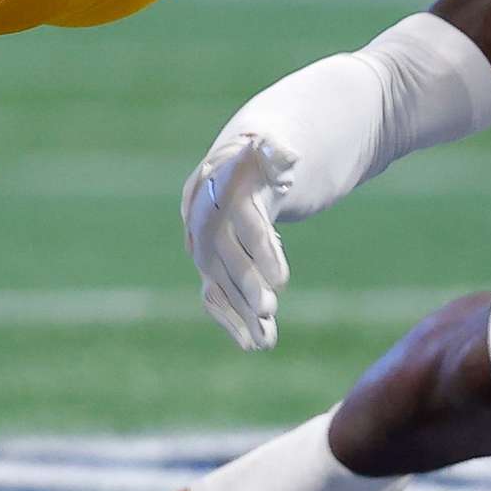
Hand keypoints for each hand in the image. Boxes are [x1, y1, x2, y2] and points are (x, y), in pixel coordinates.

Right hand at [182, 132, 293, 350]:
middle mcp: (203, 215)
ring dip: (239, 311)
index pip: (240, 217)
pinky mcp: (210, 265)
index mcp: (220, 182)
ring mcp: (203, 243)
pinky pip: (215, 294)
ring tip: (264, 342)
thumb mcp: (273, 147)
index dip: (260, 248)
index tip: (283, 279)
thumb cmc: (263, 156)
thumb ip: (277, 152)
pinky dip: (233, 320)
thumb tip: (286, 153)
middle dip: (245, 282)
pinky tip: (254, 343)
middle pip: (223, 253)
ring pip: (216, 280)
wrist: (238, 166)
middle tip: (269, 309)